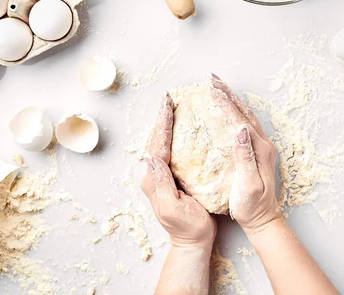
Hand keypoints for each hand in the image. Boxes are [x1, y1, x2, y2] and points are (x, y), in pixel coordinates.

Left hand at [142, 94, 216, 247]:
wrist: (193, 243)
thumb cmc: (188, 228)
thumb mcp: (173, 207)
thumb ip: (161, 183)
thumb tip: (151, 157)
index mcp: (154, 180)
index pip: (157, 145)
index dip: (163, 124)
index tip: (168, 105)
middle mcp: (154, 176)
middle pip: (156, 140)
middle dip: (162, 119)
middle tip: (169, 99)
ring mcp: (161, 177)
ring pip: (161, 144)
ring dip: (166, 125)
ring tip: (172, 107)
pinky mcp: (170, 178)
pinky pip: (169, 151)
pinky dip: (172, 136)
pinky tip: (180, 128)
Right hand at [210, 74, 281, 234]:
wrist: (263, 219)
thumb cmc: (252, 206)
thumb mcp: (248, 185)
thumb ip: (245, 157)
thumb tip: (241, 130)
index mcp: (259, 149)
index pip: (239, 120)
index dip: (226, 104)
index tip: (212, 90)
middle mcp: (262, 144)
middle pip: (244, 111)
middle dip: (228, 94)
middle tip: (212, 79)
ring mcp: (261, 147)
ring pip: (246, 115)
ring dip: (232, 100)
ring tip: (218, 88)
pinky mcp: (257, 151)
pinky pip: (245, 124)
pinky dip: (235, 112)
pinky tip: (227, 110)